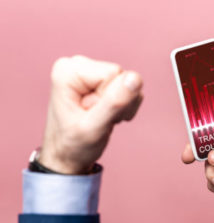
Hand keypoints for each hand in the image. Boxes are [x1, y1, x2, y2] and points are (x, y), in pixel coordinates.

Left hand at [39, 55, 143, 173]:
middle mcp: (77, 65)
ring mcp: (89, 72)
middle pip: (121, 76)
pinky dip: (124, 106)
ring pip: (128, 83)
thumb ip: (115, 102)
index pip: (114, 73)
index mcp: (69, 71)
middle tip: (99, 119)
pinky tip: (107, 115)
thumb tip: (135, 78)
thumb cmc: (73, 145)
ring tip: (101, 118)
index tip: (95, 115)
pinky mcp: (100, 80)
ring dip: (122, 106)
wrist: (67, 156)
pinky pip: (129, 88)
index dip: (113, 98)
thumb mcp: (94, 128)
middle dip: (118, 102)